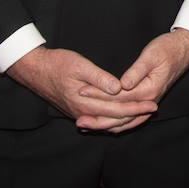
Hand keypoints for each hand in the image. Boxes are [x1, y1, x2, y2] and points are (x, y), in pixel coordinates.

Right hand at [5, 45, 157, 131]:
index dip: (136, 107)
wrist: (35, 70)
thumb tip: (118, 88)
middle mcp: (82, 113)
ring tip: (142, 113)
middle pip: (114, 119)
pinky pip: (98, 120)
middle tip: (153, 109)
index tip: (152, 103)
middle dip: (135, 115)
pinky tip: (122, 116)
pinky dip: (113, 120)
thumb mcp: (79, 65)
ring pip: (106, 123)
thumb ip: (99, 78)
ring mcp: (78, 113)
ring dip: (125, 119)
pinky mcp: (77, 111)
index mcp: (85, 102)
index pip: (117, 110)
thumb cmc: (57, 64)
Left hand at [76, 30, 188, 133]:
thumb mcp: (151, 55)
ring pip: (126, 122)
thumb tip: (121, 85)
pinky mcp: (146, 102)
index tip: (82, 92)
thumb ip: (136, 71)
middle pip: (121, 116)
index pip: (119, 97)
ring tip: (87, 127)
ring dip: (106, 126)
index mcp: (149, 90)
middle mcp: (149, 101)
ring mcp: (148, 103)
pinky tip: (104, 124)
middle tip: (79, 121)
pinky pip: (131, 119)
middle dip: (99, 119)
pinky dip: (117, 124)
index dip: (99, 95)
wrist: (184, 50)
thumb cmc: (167, 49)